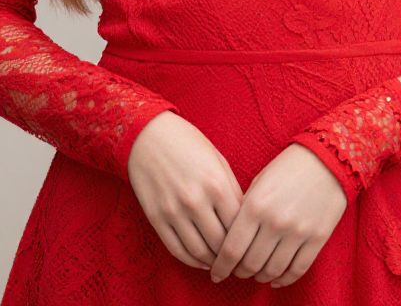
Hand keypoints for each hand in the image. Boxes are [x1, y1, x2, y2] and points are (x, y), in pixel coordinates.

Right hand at [127, 110, 244, 271]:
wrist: (147, 135)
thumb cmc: (187, 143)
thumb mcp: (217, 159)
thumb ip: (232, 190)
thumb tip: (245, 221)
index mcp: (216, 184)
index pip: (239, 226)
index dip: (248, 241)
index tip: (253, 248)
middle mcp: (196, 200)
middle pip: (221, 244)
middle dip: (233, 258)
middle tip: (241, 264)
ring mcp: (174, 211)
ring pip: (200, 252)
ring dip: (214, 264)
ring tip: (223, 265)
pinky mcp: (156, 218)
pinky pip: (177, 250)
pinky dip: (192, 262)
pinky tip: (202, 261)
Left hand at [208, 143, 346, 287]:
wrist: (326, 159)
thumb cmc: (287, 168)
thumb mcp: (259, 183)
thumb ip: (244, 211)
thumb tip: (231, 241)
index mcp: (255, 205)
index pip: (231, 249)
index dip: (221, 267)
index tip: (216, 274)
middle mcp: (275, 221)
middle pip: (250, 264)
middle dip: (239, 272)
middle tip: (235, 271)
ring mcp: (298, 232)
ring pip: (272, 271)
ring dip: (260, 277)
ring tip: (255, 273)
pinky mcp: (317, 239)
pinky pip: (297, 270)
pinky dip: (283, 279)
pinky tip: (275, 278)